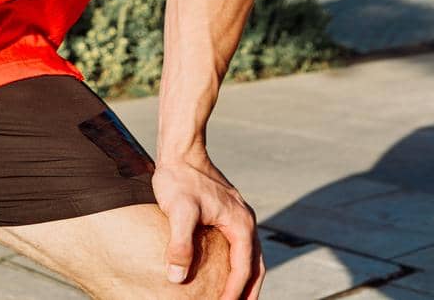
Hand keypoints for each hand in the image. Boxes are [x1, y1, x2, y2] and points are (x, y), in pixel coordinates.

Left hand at [152, 152, 262, 299]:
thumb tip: (177, 277)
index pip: (243, 269)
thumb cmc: (179, 178)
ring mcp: (238, 215)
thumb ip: (180, 245)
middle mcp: (245, 221)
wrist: (180, 148)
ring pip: (250, 255)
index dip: (233, 293)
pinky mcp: (227, 211)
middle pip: (256, 266)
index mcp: (240, 224)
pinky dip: (237, 263)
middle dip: (250, 291)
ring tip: (236, 297)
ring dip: (246, 279)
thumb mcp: (179, 212)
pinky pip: (239, 244)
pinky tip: (223, 268)